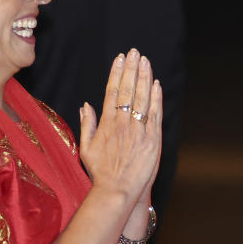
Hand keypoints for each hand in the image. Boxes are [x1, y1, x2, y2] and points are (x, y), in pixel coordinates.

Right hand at [79, 49, 162, 202]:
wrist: (117, 191)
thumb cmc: (101, 172)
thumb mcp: (86, 148)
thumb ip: (87, 124)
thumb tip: (85, 105)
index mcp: (107, 123)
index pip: (112, 91)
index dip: (117, 73)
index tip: (119, 58)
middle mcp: (123, 123)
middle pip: (128, 90)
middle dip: (131, 69)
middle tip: (135, 52)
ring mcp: (139, 130)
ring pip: (143, 99)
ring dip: (144, 78)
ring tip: (145, 61)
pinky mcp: (153, 139)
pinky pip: (155, 114)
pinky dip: (156, 98)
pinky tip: (157, 84)